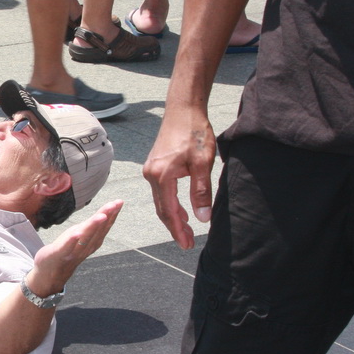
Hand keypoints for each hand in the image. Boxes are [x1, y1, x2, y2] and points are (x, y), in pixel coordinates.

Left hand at [28, 199, 123, 295]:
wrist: (51, 273)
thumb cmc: (67, 250)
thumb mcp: (81, 235)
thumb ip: (92, 226)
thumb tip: (107, 212)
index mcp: (92, 241)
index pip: (104, 226)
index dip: (112, 214)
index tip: (119, 202)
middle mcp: (87, 246)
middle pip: (98, 230)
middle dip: (107, 216)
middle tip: (115, 205)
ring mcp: (74, 251)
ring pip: (86, 238)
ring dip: (94, 227)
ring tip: (101, 216)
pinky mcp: (60, 254)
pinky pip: (67, 248)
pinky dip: (72, 241)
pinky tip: (77, 233)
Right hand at [142, 105, 214, 248]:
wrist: (183, 109)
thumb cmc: (194, 132)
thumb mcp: (203, 163)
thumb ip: (201, 192)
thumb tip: (202, 218)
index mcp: (161, 176)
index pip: (169, 211)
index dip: (178, 230)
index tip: (187, 244)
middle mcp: (151, 175)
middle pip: (162, 209)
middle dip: (175, 227)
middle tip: (188, 243)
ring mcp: (151, 170)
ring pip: (161, 201)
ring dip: (174, 216)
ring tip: (187, 230)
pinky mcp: (155, 165)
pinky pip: (161, 191)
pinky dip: (171, 204)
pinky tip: (182, 209)